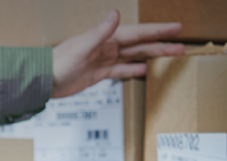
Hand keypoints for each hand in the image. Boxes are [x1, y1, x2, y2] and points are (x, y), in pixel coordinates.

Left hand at [52, 9, 184, 97]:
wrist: (43, 80)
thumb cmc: (58, 62)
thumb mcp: (81, 47)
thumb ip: (100, 32)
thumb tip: (115, 14)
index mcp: (106, 38)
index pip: (138, 32)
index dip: (158, 30)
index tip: (177, 27)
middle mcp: (107, 47)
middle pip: (140, 45)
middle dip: (161, 44)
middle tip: (182, 45)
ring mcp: (103, 60)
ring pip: (134, 57)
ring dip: (152, 56)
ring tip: (171, 56)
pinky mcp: (98, 74)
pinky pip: (120, 71)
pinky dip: (133, 70)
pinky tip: (145, 71)